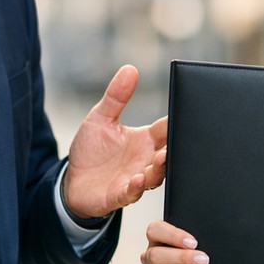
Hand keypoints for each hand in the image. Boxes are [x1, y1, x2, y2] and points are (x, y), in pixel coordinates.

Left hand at [63, 65, 167, 218]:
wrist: (73, 181)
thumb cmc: (91, 150)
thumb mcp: (101, 118)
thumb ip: (116, 96)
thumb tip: (130, 69)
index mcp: (145, 140)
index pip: (167, 128)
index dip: (179, 120)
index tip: (190, 111)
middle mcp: (144, 160)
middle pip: (169, 153)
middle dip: (176, 148)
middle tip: (181, 140)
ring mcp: (135, 178)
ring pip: (156, 175)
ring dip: (160, 169)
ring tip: (160, 159)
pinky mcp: (120, 195)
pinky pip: (133, 193)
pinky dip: (137, 187)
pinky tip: (138, 179)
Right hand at [141, 220, 208, 263]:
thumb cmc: (202, 252)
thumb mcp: (201, 239)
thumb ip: (199, 235)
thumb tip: (210, 237)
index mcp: (158, 238)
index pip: (155, 230)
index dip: (172, 236)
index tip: (193, 243)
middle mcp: (151, 257)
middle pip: (155, 255)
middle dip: (181, 258)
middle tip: (203, 260)